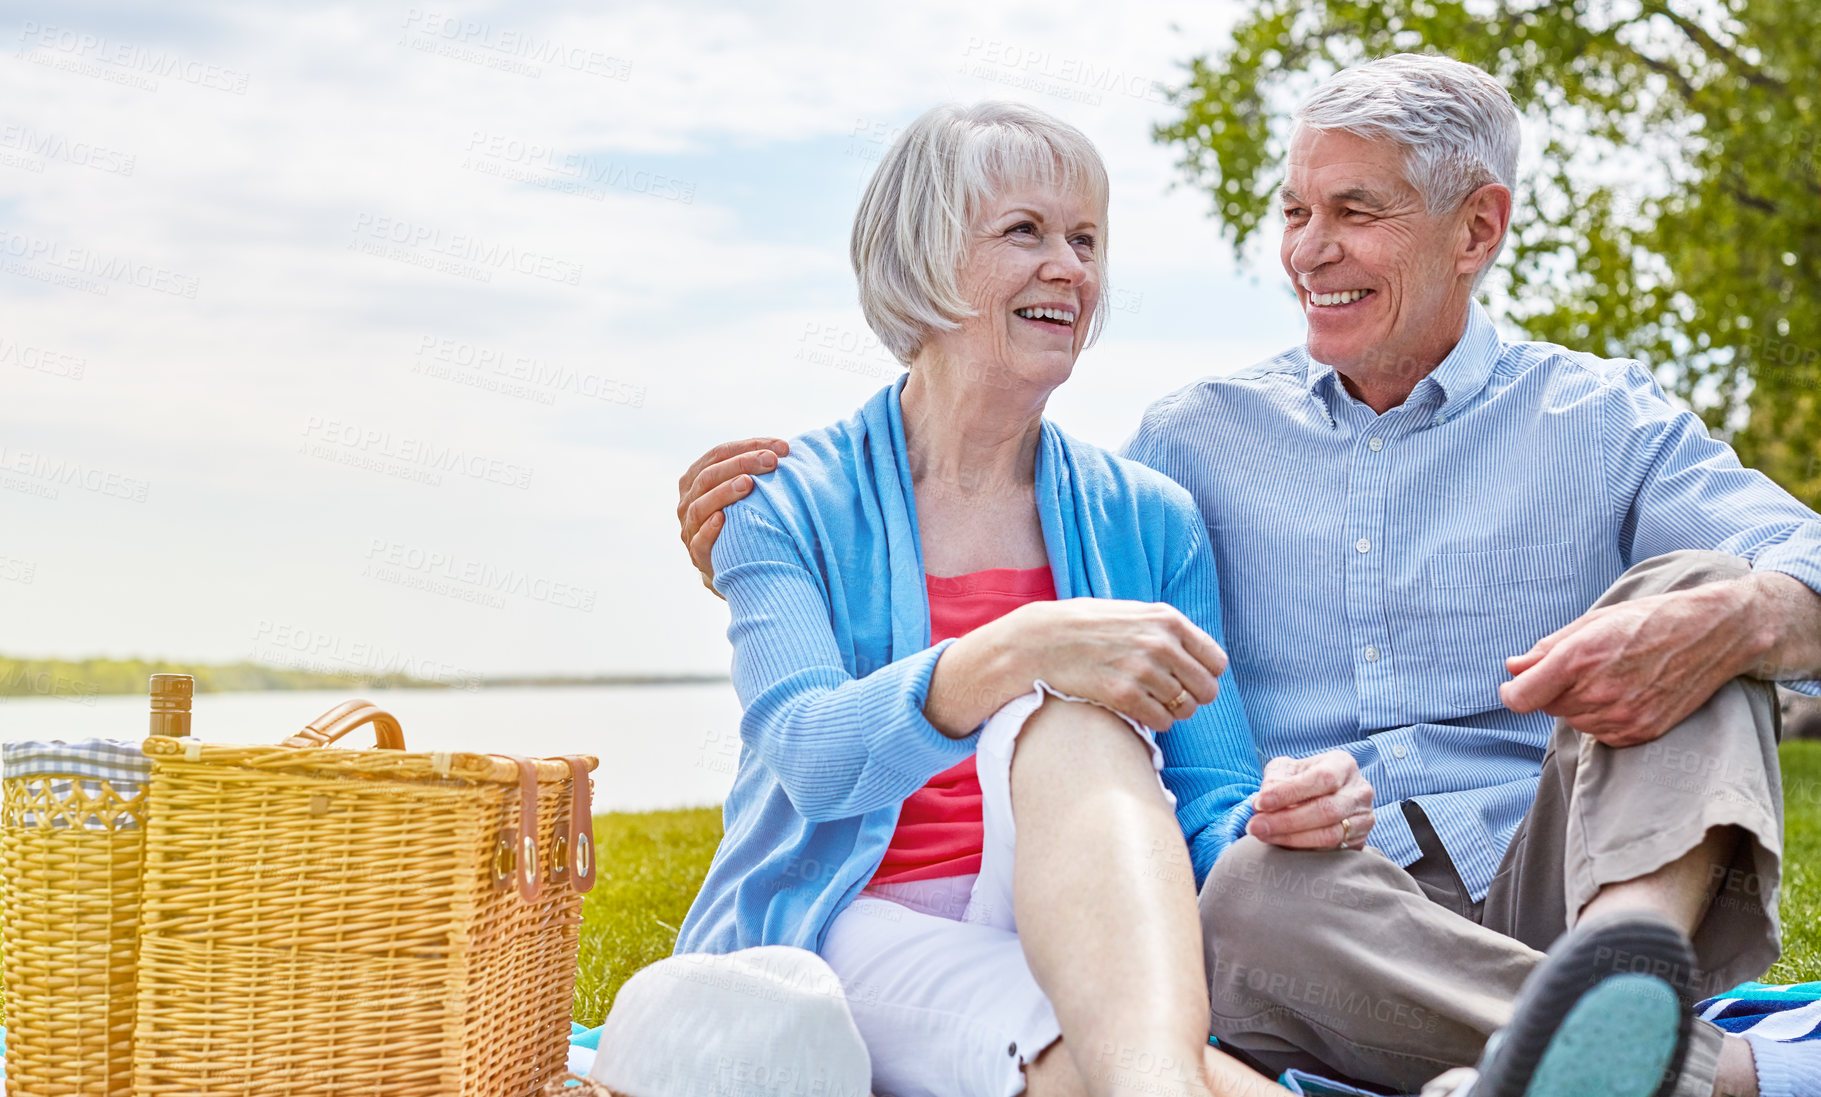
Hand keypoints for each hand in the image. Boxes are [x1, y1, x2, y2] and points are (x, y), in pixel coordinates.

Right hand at [676, 437, 789, 591]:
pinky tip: (722, 518)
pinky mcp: (696, 553)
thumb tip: (786, 448)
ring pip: (700, 505)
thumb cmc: (742, 518)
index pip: (719, 453)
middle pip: (710, 475)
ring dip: (724, 492)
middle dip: (742, 464)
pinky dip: (709, 529)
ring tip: (748, 483)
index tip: (782, 447)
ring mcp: (690, 527)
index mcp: (697, 478)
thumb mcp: (742, 491)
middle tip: (771, 461)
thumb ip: (754, 470)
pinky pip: (699, 540)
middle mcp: (688, 499)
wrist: (730, 563)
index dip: (749, 446)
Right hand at [931, 599, 1227, 734]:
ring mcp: (1141, 669)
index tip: (1189, 680)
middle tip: (1172, 699)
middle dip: (1193, 698)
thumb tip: (1199, 656)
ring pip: (1185, 709)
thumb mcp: (1133, 613)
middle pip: (1206, 689)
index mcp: (1167, 620)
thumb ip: (1166, 630)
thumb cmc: (1086, 627)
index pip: (1216, 662)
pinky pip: (1161, 721)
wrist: (1041, 641)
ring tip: (1151, 704)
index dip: (1205, 676)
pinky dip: (1155, 722)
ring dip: (1172, 712)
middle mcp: (1160, 643)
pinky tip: (1140, 712)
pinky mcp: (1122, 694)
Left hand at [1245, 752, 1373, 849]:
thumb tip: (1261, 802)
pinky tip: (1281, 845)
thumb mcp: (1288, 769)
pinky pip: (1332, 851)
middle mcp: (1360, 792)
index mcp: (1343, 765)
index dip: (1289, 792)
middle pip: (1325, 810)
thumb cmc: (1302, 779)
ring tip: (1263, 836)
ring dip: (1291, 839)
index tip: (1260, 803)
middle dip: (1285, 821)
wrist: (1326, 796)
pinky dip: (1303, 850)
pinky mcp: (1360, 841)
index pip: (1320, 779)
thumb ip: (1275, 779)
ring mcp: (1363, 819)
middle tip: (1255, 827)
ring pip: (1330, 835)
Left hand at [1498, 581, 1762, 746]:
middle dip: (1554, 689)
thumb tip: (1512, 667)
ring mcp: (1621, 716)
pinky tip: (1626, 693)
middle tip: (1586, 666)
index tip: (1516, 685)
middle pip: (1548, 706)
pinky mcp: (1641, 732)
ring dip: (1579, 704)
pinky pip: (1600, 733)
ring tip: (1612, 676)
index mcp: (1579, 658)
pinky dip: (1602, 718)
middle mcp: (1598, 691)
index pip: (1522, 697)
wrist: (1712, 634)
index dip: (1513, 692)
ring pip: (1574, 721)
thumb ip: (1546, 649)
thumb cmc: (1647, 620)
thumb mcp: (1592, 622)